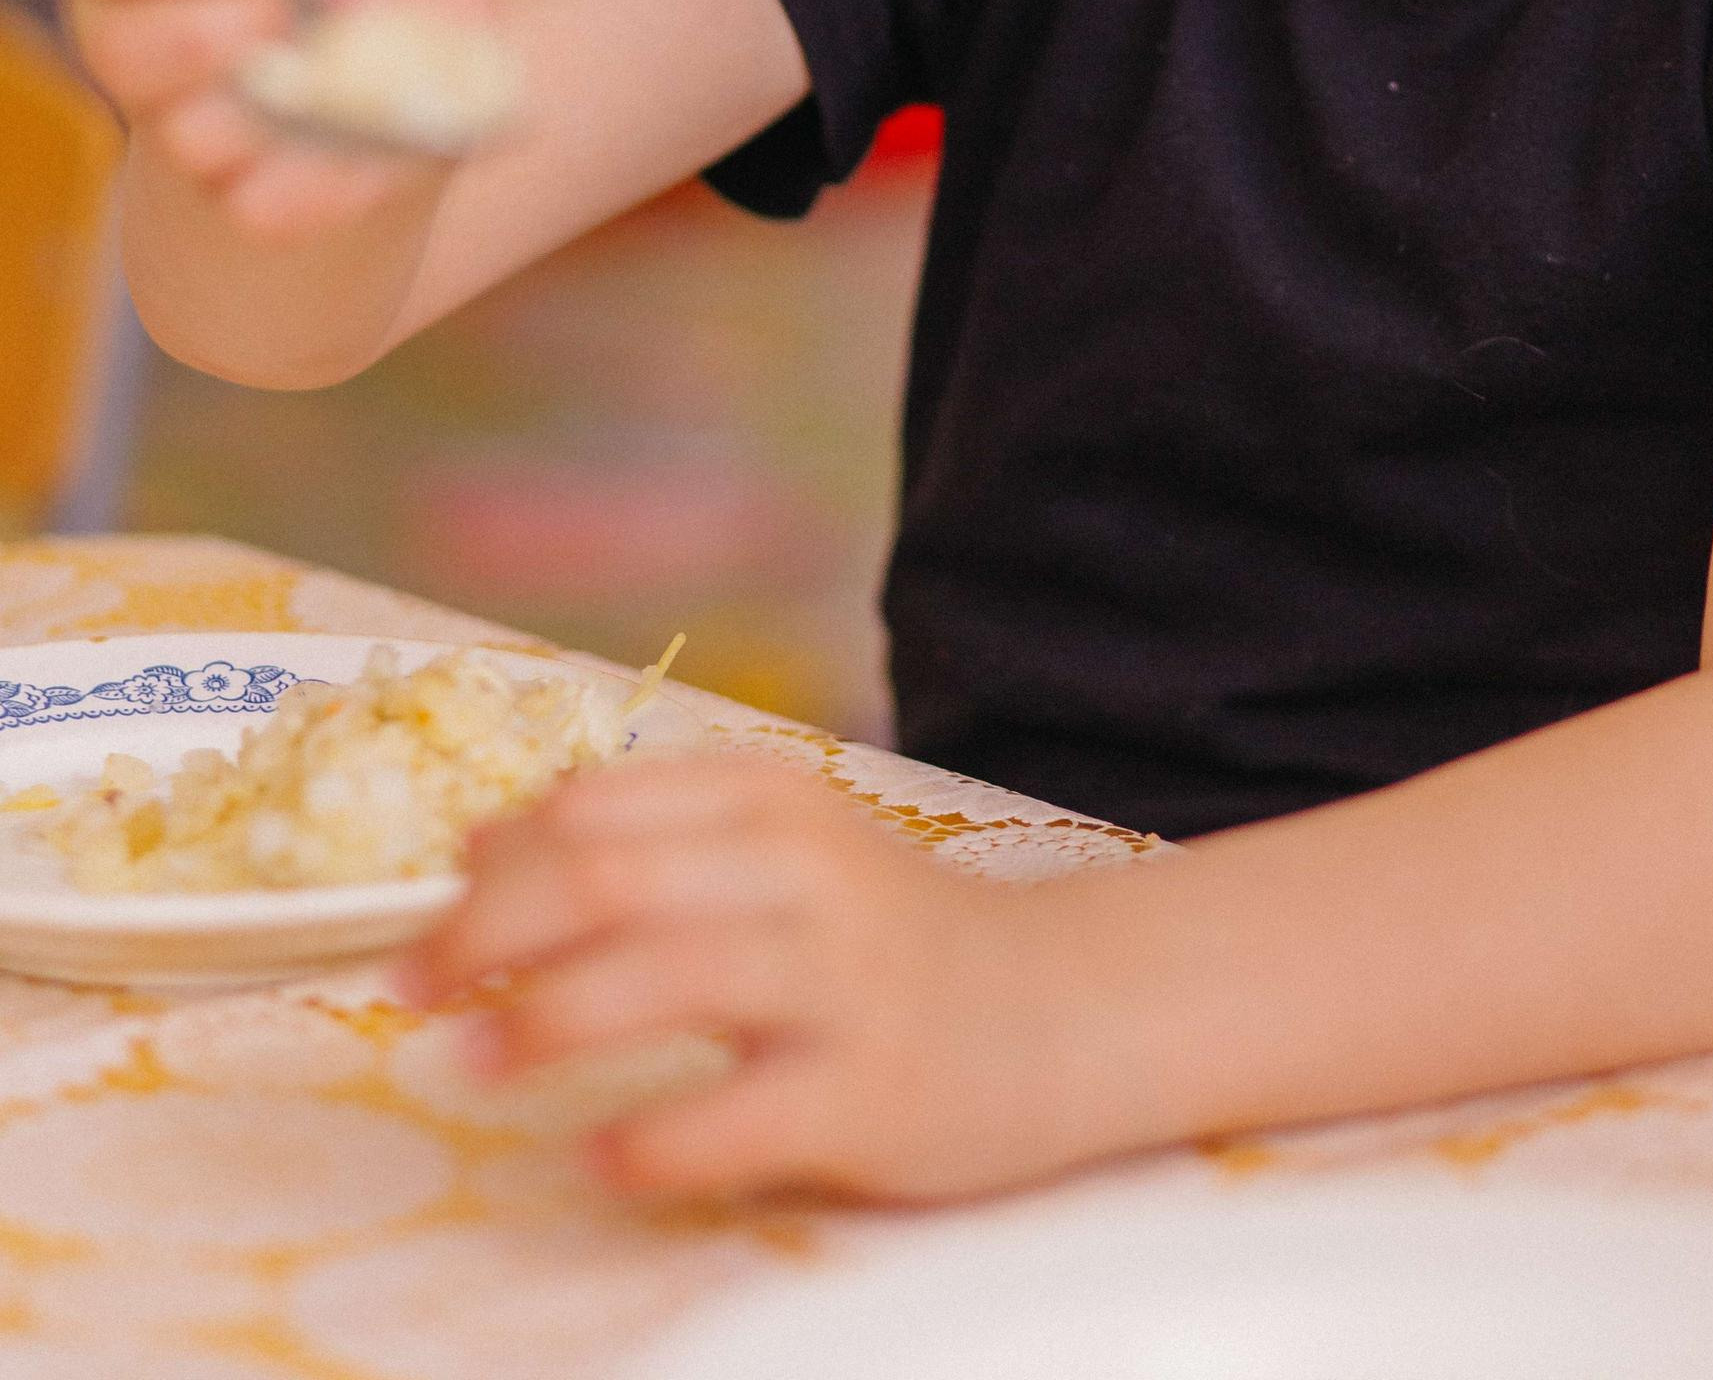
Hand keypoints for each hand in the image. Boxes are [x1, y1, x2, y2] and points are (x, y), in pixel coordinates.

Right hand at [55, 0, 487, 236]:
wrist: (447, 4)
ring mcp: (174, 120)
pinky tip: (366, 106)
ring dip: (299, 83)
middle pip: (138, 49)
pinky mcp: (246, 195)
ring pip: (193, 133)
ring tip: (358, 36)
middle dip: (266, 6)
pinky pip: (263, 205)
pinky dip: (333, 161)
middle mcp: (120, 27)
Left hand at [398, 754, 1132, 1203]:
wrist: (1063, 1011)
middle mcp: (805, 873)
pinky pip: (734, 1117)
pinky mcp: (869, 1093)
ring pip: (662, 978)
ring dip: (538, 1024)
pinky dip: (647, 1139)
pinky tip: (596, 1156)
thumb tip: (480, 845)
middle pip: (605, 879)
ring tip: (464, 1066)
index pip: (595, 809)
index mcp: (773, 801)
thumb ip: (650, 839)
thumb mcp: (783, 852)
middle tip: (405, 986)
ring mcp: (842, 982)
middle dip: (481, 934)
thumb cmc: (887, 936)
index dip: (487, 860)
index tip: (418, 912)